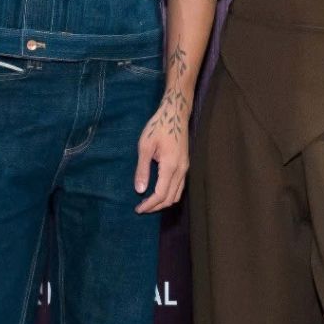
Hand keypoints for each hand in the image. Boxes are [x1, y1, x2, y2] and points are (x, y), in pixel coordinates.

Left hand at [134, 92, 190, 212]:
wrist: (175, 114)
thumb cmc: (158, 127)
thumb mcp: (145, 147)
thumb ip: (142, 169)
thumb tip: (140, 190)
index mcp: (170, 167)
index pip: (160, 194)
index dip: (149, 205)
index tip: (138, 209)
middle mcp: (181, 170)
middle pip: (170, 198)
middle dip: (155, 207)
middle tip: (141, 208)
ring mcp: (185, 168)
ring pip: (177, 194)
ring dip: (163, 202)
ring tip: (148, 203)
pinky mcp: (185, 165)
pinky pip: (179, 187)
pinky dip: (169, 194)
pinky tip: (158, 192)